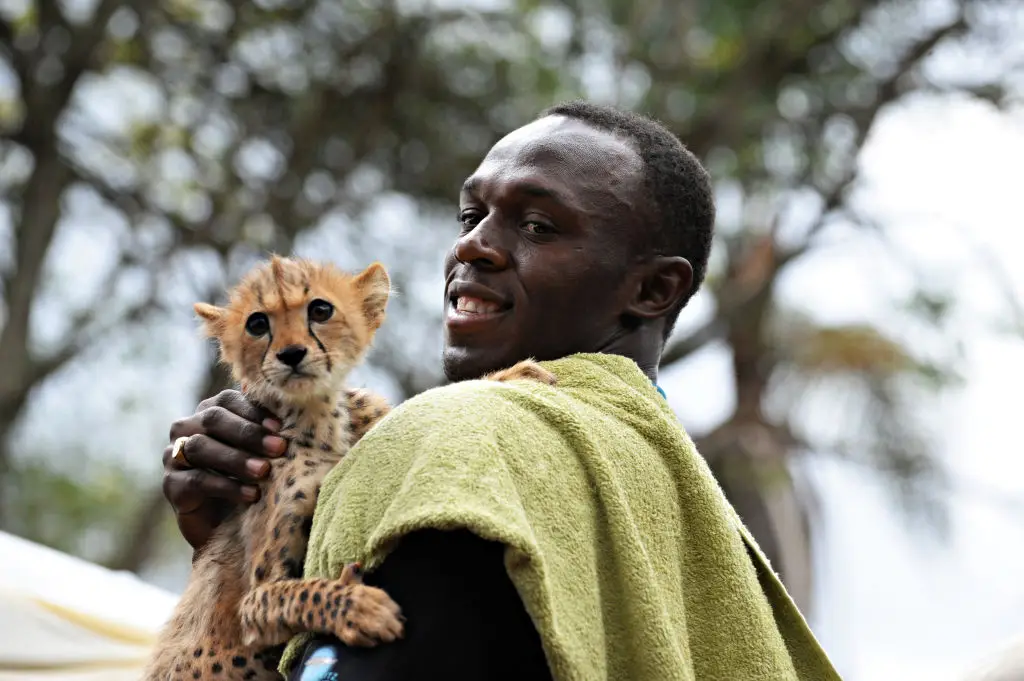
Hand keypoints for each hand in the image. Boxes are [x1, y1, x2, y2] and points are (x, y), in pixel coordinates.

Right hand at [162, 390, 287, 551]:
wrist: (227, 524)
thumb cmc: (250, 477)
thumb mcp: (262, 452)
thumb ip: (270, 428)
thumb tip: (295, 407)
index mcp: (209, 412)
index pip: (227, 400)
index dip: (253, 411)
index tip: (280, 427)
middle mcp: (186, 429)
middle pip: (213, 419)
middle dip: (248, 434)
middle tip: (279, 448)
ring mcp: (173, 456)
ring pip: (201, 447)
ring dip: (236, 459)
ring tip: (264, 471)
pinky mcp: (171, 485)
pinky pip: (196, 480)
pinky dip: (226, 486)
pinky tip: (251, 494)